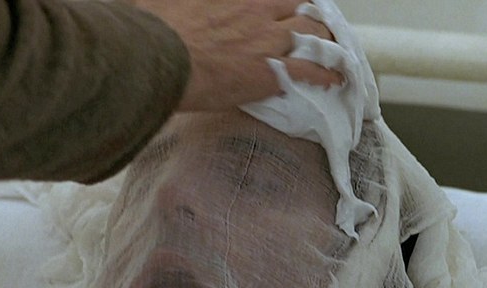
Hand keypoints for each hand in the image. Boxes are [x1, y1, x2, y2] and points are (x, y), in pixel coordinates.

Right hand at [132, 0, 342, 110]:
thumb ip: (174, 4)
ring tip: (333, 52)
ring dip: (327, 43)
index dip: (286, 1)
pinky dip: (327, 75)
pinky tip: (335, 80)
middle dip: (313, 18)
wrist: (161, 61)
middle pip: (301, 8)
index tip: (288, 5)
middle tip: (317, 27)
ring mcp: (268, 41)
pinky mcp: (272, 72)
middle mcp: (257, 11)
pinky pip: (311, 72)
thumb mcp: (160, 3)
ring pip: (313, 36)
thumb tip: (151, 2)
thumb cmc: (156, 33)